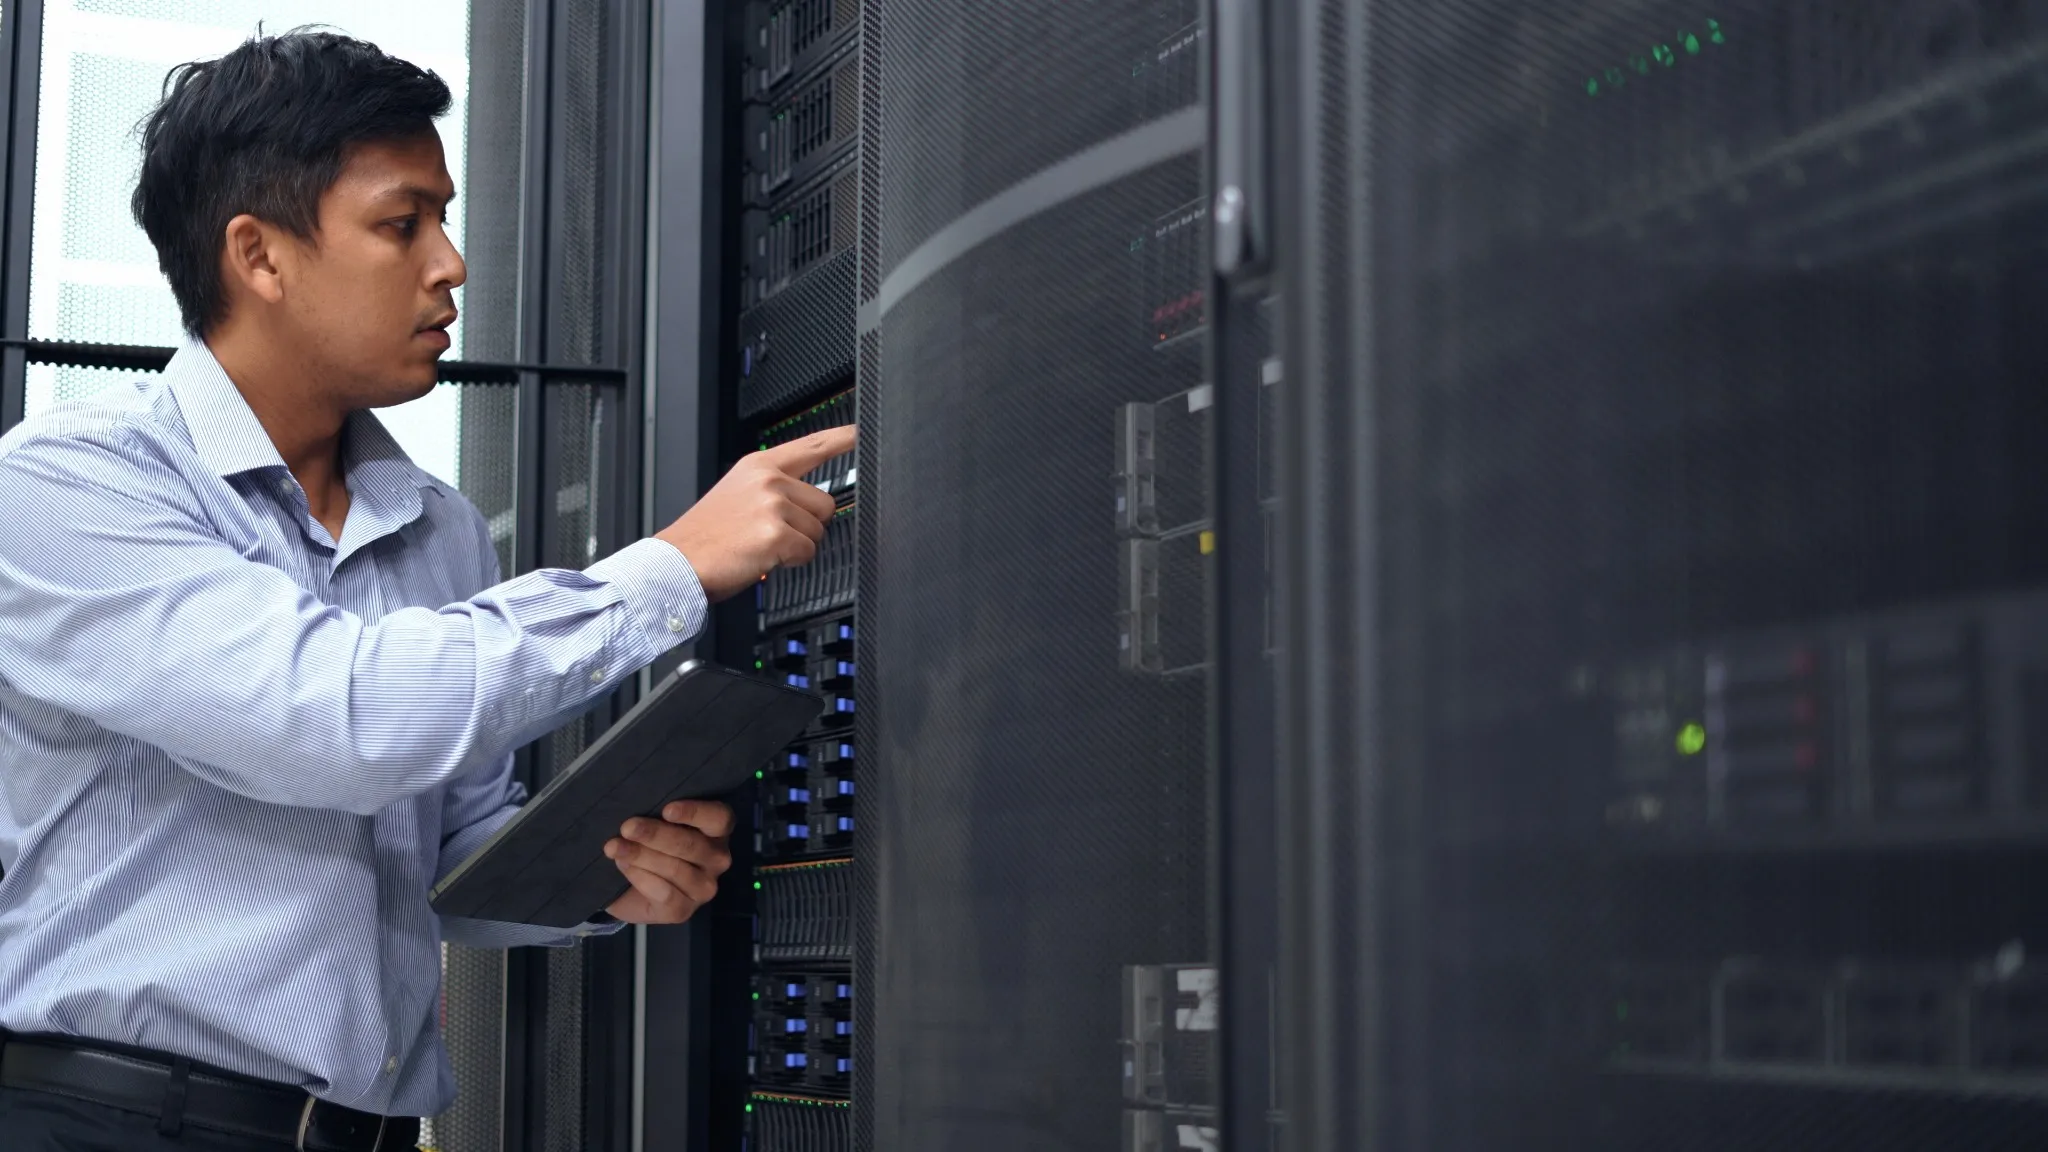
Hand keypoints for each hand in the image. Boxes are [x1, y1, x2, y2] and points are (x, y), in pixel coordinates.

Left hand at [603, 799, 733, 924]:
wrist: (628, 888)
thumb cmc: (647, 845)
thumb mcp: (654, 825)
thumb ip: (655, 815)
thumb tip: (636, 807)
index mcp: (717, 832)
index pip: (720, 818)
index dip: (695, 813)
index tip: (666, 810)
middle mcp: (717, 859)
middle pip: (692, 845)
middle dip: (655, 835)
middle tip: (627, 827)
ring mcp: (704, 888)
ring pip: (676, 869)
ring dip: (641, 856)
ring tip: (614, 848)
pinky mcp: (684, 911)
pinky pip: (664, 893)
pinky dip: (640, 877)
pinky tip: (623, 866)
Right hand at [655, 425, 856, 600]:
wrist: (677, 561)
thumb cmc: (707, 536)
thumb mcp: (737, 494)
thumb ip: (773, 488)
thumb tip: (809, 502)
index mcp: (758, 466)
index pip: (810, 446)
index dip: (841, 439)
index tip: (862, 432)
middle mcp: (768, 480)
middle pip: (825, 503)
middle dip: (807, 525)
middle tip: (769, 533)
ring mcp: (772, 505)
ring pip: (818, 531)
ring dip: (796, 545)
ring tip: (760, 545)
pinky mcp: (775, 533)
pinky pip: (807, 551)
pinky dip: (790, 561)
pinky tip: (762, 557)